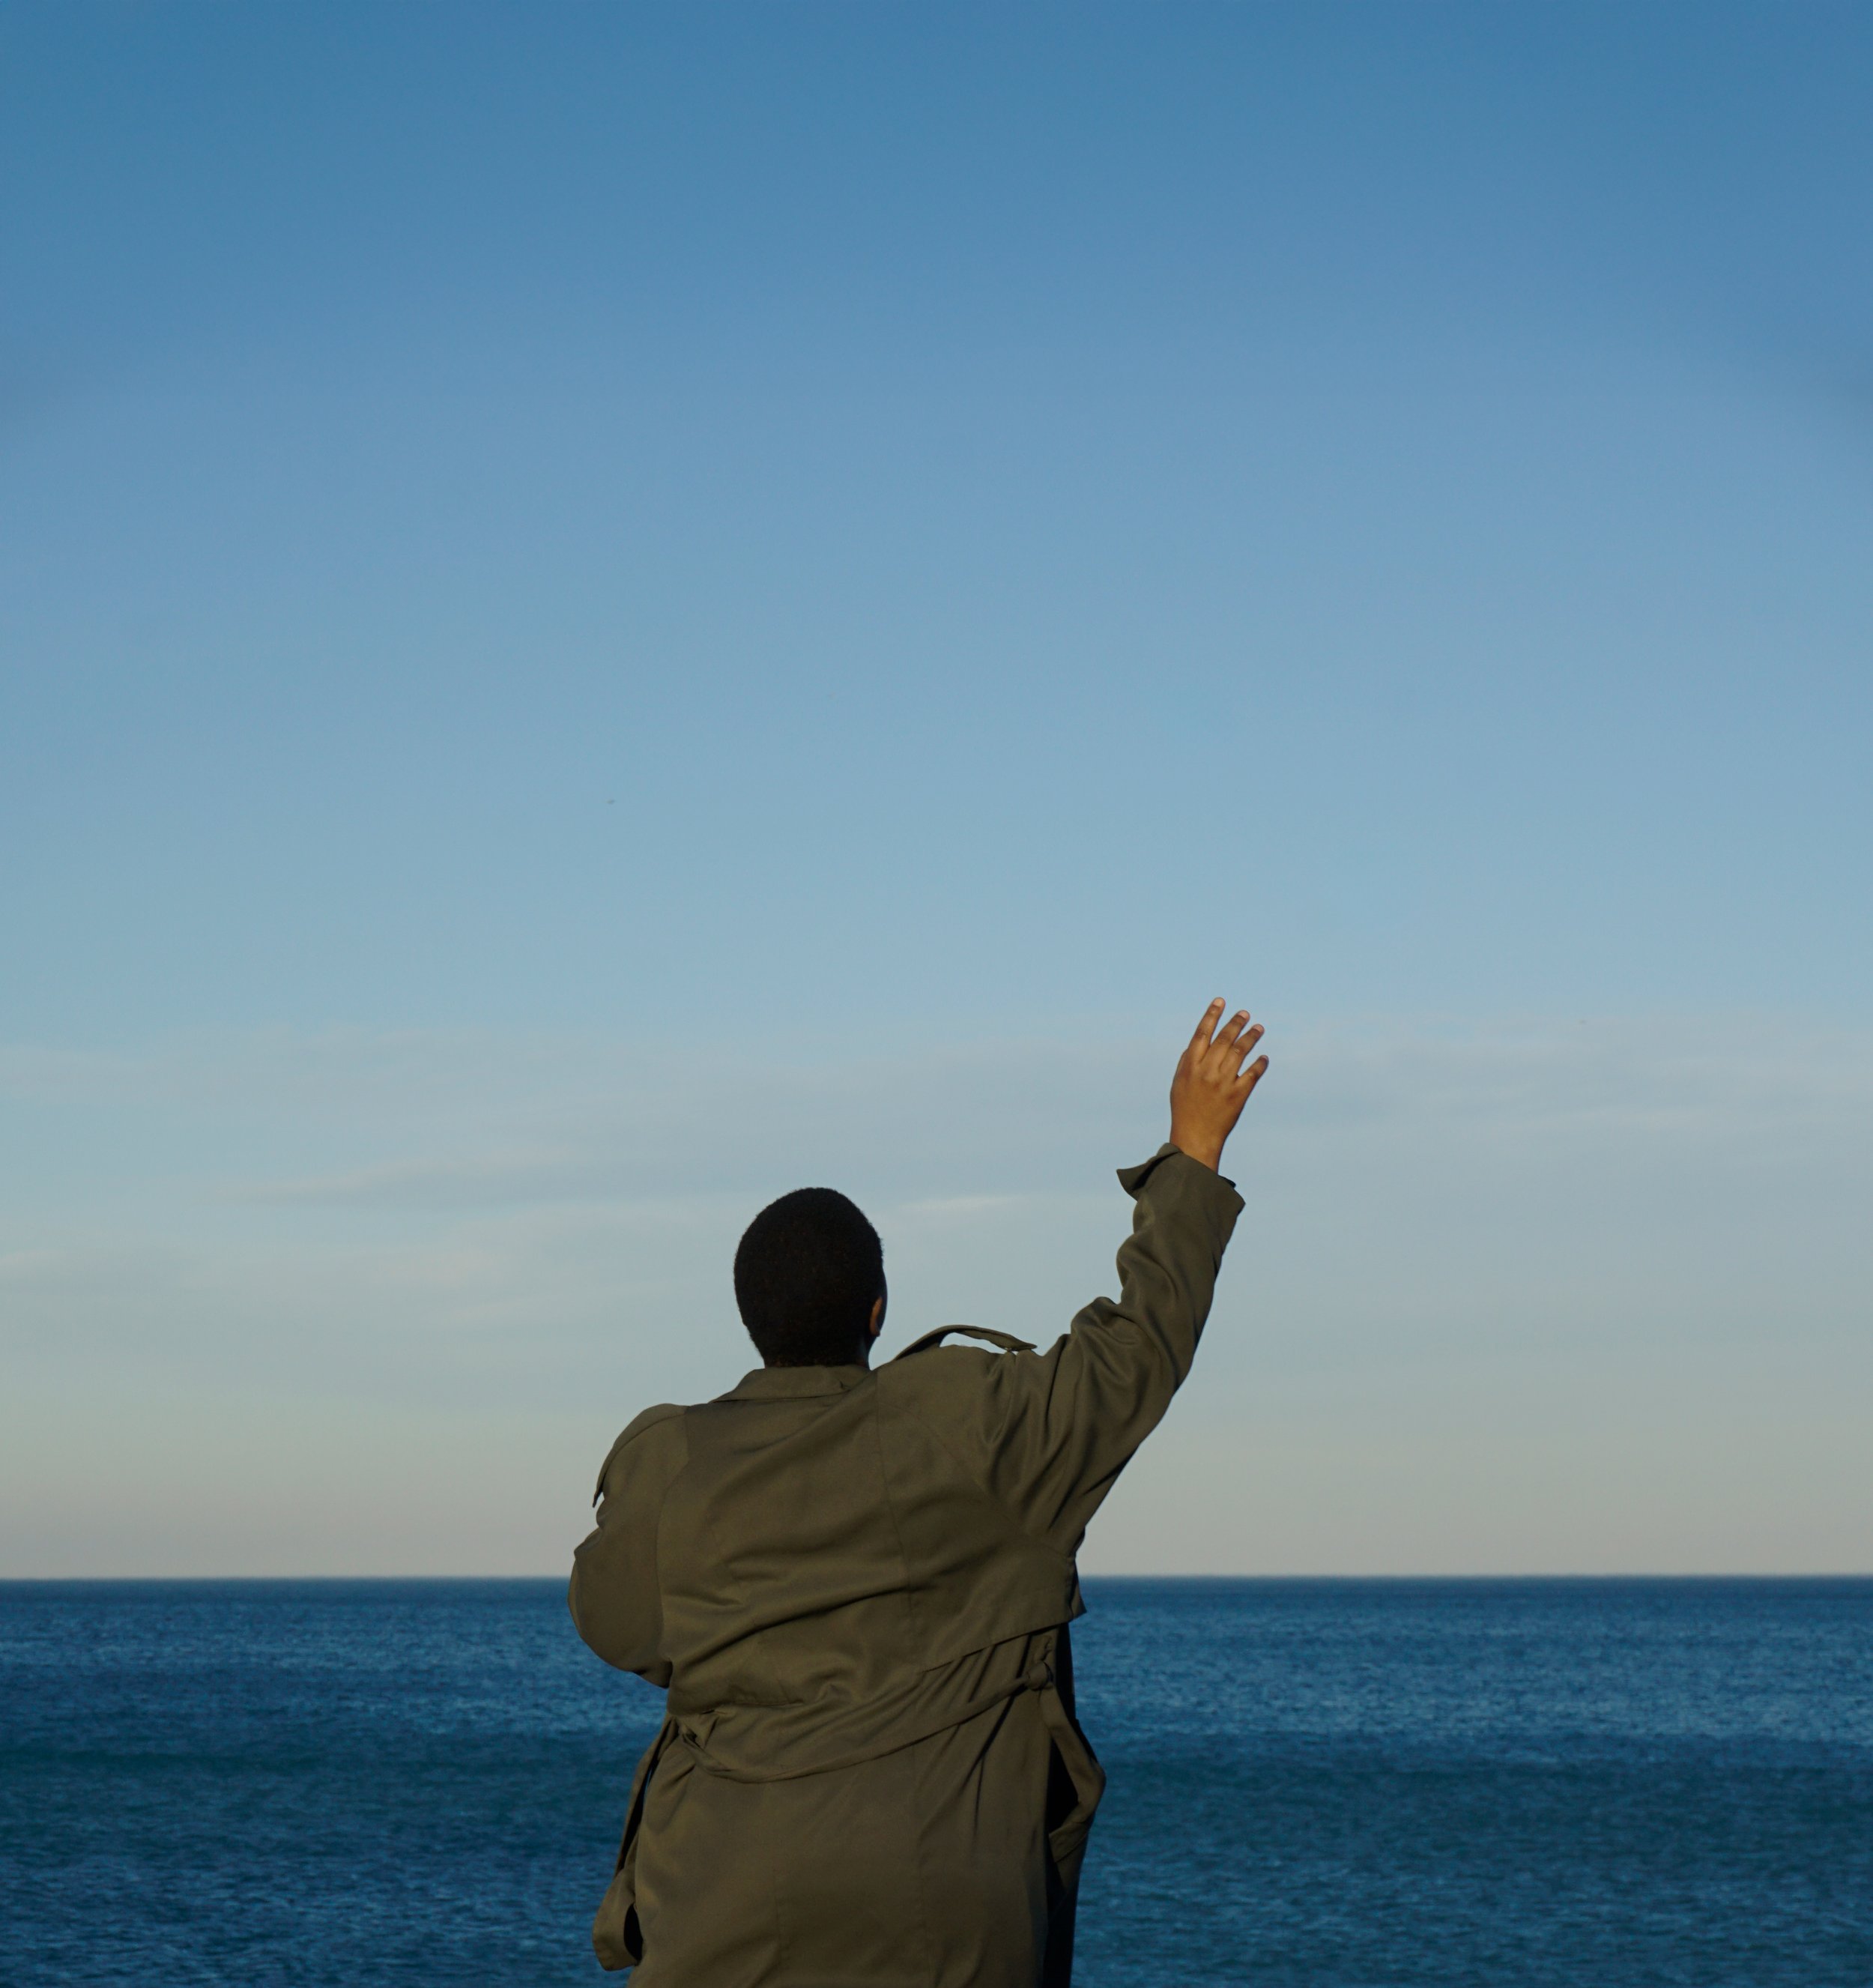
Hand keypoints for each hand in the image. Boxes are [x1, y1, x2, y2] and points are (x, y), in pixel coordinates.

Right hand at [1168, 999, 1268, 1170]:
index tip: (1221, 1001)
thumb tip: (1198, 1042)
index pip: (1202, 1034)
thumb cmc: (1185, 1109)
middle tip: (1245, 1013)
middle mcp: (1206, 1072)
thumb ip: (1188, 1061)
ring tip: (1259, 1027)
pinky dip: (1259, 1064)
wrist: (1195, 1137)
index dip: (1212, 1015)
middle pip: (1223, 1039)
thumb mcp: (1179, 1083)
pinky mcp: (1238, 1096)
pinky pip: (1252, 1074)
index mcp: (1190, 1066)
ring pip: (1240, 1053)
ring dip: (1251, 1037)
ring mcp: (1223, 1083)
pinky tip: (1264, 1057)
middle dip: (1235, 1023)